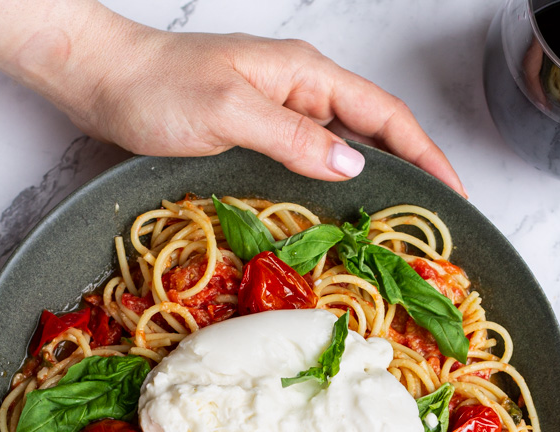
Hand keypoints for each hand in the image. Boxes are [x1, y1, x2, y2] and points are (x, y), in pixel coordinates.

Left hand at [0, 0, 463, 193]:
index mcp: (304, 77)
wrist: (105, 82)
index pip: (385, 116)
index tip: (454, 193)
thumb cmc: (158, 89)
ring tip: (399, 226)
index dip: (426, 154)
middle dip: (412, 173)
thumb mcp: (229, 111)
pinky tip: (338, 213)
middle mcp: (300, 93)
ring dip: (375, 184)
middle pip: (374, 133)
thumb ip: (291, 137)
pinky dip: (334, 188)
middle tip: (435, 222)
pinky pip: (312, 162)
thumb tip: (351, 165)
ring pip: (344, 151)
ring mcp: (281, 115)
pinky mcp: (259, 137)